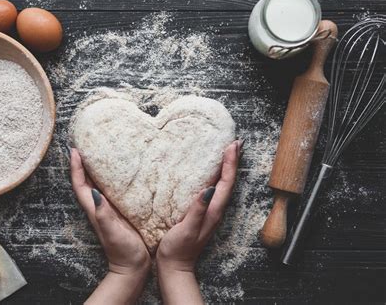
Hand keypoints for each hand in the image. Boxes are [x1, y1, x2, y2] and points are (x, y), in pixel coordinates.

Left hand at [70, 148, 150, 303]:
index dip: (76, 168)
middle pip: (87, 181)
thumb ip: (103, 214)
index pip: (80, 185)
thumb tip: (95, 192)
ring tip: (103, 152)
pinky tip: (123, 172)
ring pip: (100, 184)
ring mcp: (110, 209)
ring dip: (98, 169)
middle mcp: (100, 206)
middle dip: (85, 163)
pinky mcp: (121, 211)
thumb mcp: (112, 232)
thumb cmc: (123, 251)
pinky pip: (114, 190)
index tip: (74, 150)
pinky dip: (114, 179)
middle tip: (88, 145)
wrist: (133, 266)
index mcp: (95, 209)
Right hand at [156, 140, 241, 303]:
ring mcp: (210, 212)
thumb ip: (198, 210)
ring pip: (223, 185)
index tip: (232, 146)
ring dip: (226, 168)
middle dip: (233, 161)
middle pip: (228, 181)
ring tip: (227, 152)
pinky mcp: (202, 213)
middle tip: (235, 143)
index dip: (230, 163)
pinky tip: (210, 173)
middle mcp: (215, 210)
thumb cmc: (178, 248)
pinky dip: (216, 177)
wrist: (175, 266)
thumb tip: (209, 189)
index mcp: (213, 211)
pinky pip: (214, 190)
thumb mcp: (187, 229)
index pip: (226, 183)